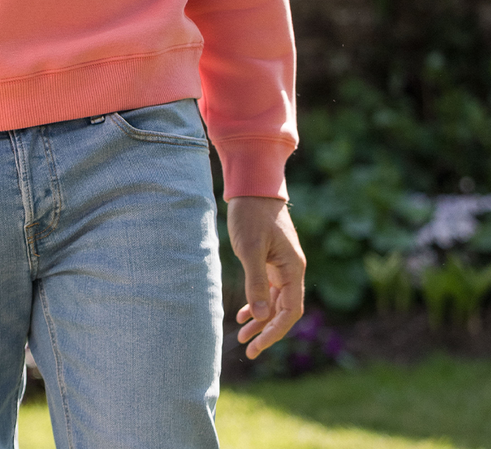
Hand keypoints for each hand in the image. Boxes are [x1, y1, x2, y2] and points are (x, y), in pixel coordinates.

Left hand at [227, 196, 304, 358]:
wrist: (253, 185)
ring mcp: (283, 265)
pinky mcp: (272, 259)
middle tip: (248, 349)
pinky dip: (257, 302)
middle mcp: (292, 269)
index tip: (258, 345)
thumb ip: (257, 282)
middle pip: (284, 310)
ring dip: (260, 319)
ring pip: (275, 301)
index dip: (276, 331)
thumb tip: (262, 315)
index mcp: (293, 268)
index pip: (290, 310)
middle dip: (267, 330)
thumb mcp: (250, 248)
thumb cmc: (251, 214)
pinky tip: (244, 313)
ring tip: (242, 335)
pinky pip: (269, 288)